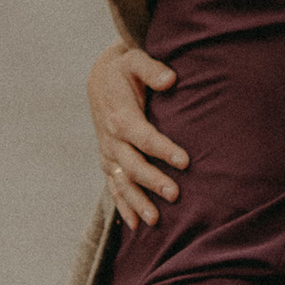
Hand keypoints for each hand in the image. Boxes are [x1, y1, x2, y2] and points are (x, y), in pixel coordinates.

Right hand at [88, 38, 185, 231]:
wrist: (100, 76)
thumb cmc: (124, 68)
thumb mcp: (134, 59)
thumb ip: (152, 69)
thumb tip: (170, 78)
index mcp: (120, 116)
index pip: (144, 137)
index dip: (164, 150)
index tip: (185, 161)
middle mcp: (111, 138)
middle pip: (133, 165)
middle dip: (153, 181)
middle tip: (175, 194)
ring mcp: (108, 152)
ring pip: (122, 182)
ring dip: (138, 201)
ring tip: (155, 221)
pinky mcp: (108, 160)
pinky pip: (114, 186)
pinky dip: (123, 206)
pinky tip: (135, 225)